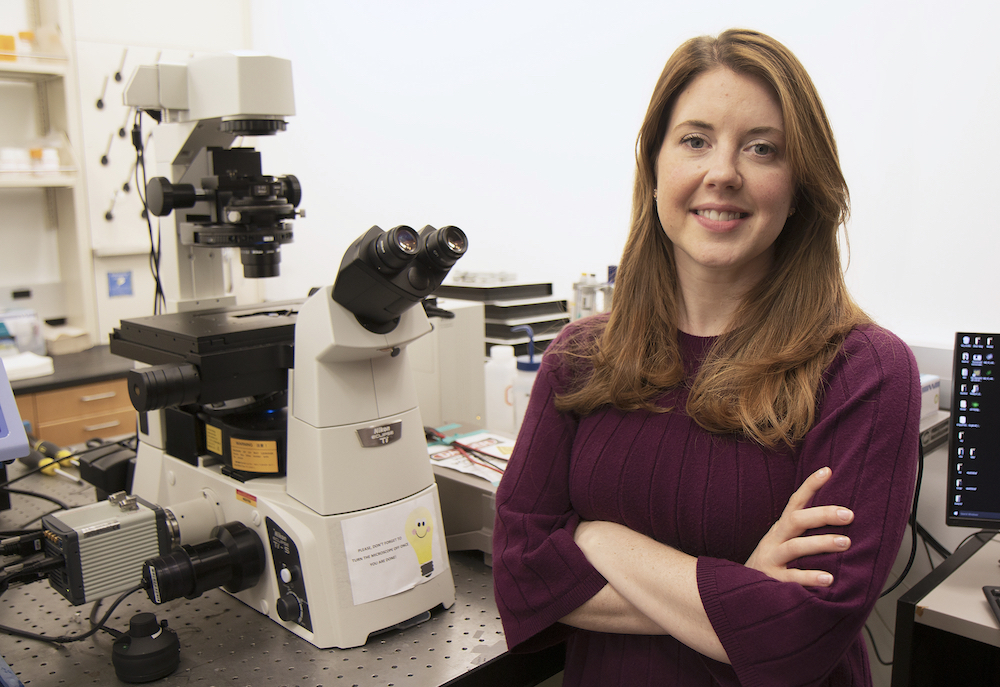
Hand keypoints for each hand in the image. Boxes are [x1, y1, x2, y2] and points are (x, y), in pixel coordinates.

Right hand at [745, 467, 853, 586]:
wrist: (740, 590)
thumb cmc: (774, 564)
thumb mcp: (784, 542)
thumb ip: (804, 532)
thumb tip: (838, 517)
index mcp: (781, 529)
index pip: (795, 502)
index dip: (809, 486)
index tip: (827, 470)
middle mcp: (774, 540)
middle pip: (796, 520)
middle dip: (822, 514)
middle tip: (849, 514)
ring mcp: (771, 559)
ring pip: (795, 546)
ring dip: (821, 543)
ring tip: (845, 542)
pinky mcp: (772, 580)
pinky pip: (792, 577)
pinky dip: (810, 577)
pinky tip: (829, 579)